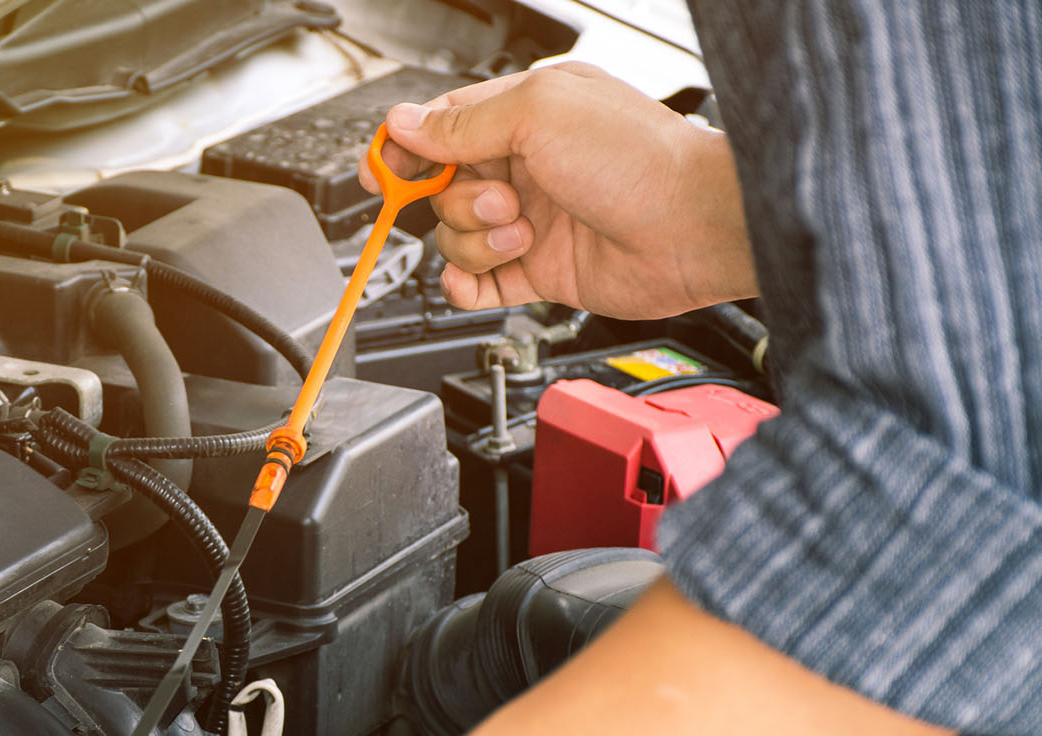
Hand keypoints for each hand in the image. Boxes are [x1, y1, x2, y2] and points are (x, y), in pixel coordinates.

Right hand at [360, 63, 755, 318]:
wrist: (691, 227)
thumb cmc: (638, 160)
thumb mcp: (539, 115)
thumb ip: (463, 123)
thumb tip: (405, 123)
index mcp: (523, 113)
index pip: (440, 128)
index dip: (404, 150)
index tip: (381, 173)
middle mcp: (524, 165)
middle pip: (442, 188)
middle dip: (458, 200)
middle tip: (500, 199)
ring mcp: (529, 220)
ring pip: (455, 238)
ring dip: (476, 241)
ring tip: (524, 232)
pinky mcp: (537, 270)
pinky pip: (475, 284)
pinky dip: (468, 285)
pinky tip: (487, 275)